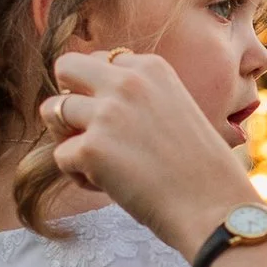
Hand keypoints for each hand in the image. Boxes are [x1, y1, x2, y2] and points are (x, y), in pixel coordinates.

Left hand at [47, 50, 254, 256]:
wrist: (214, 207)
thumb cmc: (201, 170)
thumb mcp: (177, 110)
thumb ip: (139, 98)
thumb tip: (91, 103)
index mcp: (152, 67)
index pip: (101, 60)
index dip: (101, 91)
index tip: (122, 121)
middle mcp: (127, 81)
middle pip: (65, 67)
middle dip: (68, 96)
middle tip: (88, 130)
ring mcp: (107, 113)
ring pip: (52, 110)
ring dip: (68, 138)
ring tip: (98, 163)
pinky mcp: (91, 148)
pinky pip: (61, 156)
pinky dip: (79, 176)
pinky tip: (109, 187)